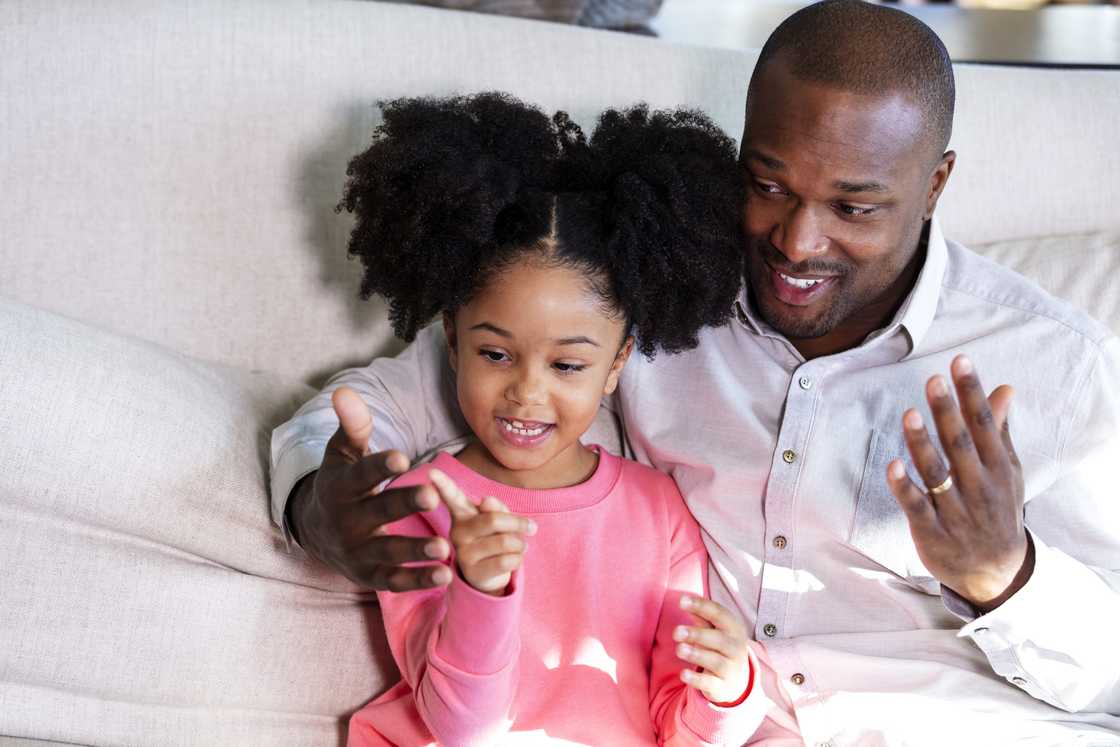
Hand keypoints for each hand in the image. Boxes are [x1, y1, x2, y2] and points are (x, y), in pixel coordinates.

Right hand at [288, 386, 452, 590]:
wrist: (316, 531)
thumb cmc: (340, 483)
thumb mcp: (341, 454)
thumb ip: (352, 426)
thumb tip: (344, 391)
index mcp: (341, 487)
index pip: (360, 475)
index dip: (379, 467)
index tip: (401, 457)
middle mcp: (347, 520)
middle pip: (377, 511)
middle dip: (403, 504)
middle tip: (431, 495)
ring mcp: (357, 550)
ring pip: (387, 550)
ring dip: (415, 551)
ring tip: (445, 547)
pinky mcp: (368, 574)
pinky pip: (393, 579)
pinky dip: (417, 579)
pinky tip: (445, 574)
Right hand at [429, 469, 536, 595]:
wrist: (491, 576)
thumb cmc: (495, 540)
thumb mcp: (499, 519)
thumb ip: (497, 507)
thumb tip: (487, 501)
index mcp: (462, 513)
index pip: (452, 496)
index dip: (442, 485)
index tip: (431, 472)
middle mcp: (457, 532)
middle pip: (494, 519)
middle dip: (519, 523)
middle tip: (531, 528)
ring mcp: (463, 554)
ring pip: (505, 541)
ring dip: (521, 544)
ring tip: (520, 547)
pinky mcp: (473, 573)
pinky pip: (508, 561)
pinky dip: (519, 559)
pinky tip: (513, 560)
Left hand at [673, 595, 751, 705]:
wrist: (737, 679)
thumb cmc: (721, 645)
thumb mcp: (715, 629)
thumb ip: (701, 615)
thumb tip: (684, 599)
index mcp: (734, 628)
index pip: (719, 614)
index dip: (701, 606)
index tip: (681, 601)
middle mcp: (735, 648)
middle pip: (717, 639)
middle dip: (697, 635)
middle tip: (676, 632)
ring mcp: (730, 668)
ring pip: (715, 661)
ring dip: (696, 654)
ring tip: (679, 649)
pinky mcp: (722, 687)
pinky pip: (710, 683)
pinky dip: (696, 679)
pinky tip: (683, 674)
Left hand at [887, 355, 1031, 611]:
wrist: (996, 572)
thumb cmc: (997, 509)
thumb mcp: (1007, 471)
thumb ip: (998, 429)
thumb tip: (1005, 388)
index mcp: (998, 469)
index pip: (984, 425)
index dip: (972, 393)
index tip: (959, 361)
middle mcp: (980, 488)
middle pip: (961, 445)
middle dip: (947, 412)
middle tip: (933, 380)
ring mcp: (957, 511)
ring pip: (937, 474)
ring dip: (923, 444)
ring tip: (910, 413)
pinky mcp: (933, 532)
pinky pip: (917, 507)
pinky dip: (905, 487)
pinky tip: (892, 465)